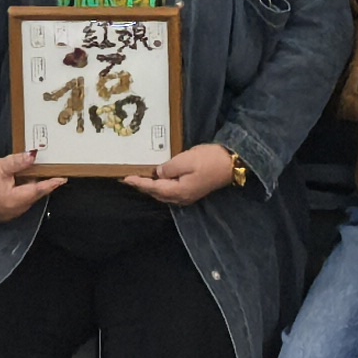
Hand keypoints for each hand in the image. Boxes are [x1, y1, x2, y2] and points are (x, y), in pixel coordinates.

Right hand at [0, 152, 66, 223]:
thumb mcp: (0, 166)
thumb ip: (19, 162)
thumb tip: (34, 155)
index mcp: (13, 201)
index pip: (38, 191)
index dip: (51, 184)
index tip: (62, 179)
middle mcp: (10, 212)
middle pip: (31, 197)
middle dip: (37, 184)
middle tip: (43, 170)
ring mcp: (2, 215)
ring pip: (23, 201)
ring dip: (27, 189)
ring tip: (28, 174)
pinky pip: (14, 204)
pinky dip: (17, 194)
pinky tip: (14, 183)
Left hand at [125, 142, 241, 206]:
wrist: (231, 164)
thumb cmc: (209, 160)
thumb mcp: (186, 160)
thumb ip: (169, 168)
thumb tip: (158, 173)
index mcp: (178, 191)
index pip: (153, 187)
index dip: (139, 183)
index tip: (125, 179)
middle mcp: (182, 198)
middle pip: (157, 194)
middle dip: (143, 187)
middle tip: (129, 179)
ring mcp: (188, 196)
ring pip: (164, 194)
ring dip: (151, 188)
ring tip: (140, 180)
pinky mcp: (193, 191)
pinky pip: (171, 192)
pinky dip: (161, 187)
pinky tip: (158, 181)